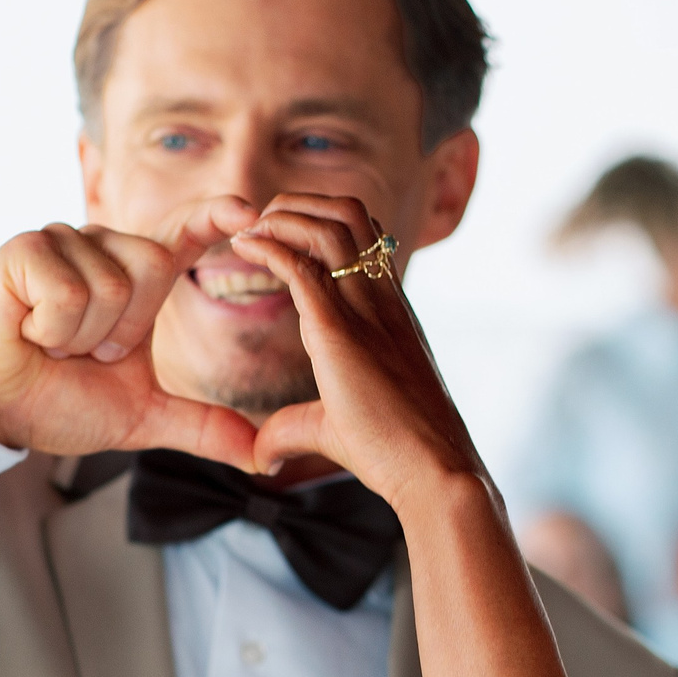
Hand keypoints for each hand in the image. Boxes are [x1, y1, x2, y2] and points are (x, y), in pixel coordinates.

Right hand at [0, 200, 259, 465]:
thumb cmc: (57, 400)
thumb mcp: (142, 417)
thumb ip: (202, 428)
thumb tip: (262, 456)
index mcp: (136, 278)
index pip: (184, 234)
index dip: (215, 215)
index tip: (249, 210)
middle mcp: (104, 249)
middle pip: (155, 265)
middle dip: (124, 330)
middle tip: (85, 351)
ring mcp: (63, 243)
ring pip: (110, 284)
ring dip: (81, 336)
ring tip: (50, 341)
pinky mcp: (25, 249)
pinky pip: (68, 290)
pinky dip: (52, 329)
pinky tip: (27, 330)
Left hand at [228, 198, 486, 508]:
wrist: (434, 472)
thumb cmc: (397, 454)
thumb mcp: (335, 430)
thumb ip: (294, 430)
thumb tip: (262, 455)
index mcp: (390, 312)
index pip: (363, 236)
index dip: (320, 220)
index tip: (280, 235)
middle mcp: (382, 300)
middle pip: (347, 212)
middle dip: (297, 204)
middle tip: (258, 225)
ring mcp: (366, 312)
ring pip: (330, 225)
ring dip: (283, 217)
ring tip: (248, 232)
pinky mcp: (341, 334)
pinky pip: (304, 267)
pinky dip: (270, 247)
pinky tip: (244, 248)